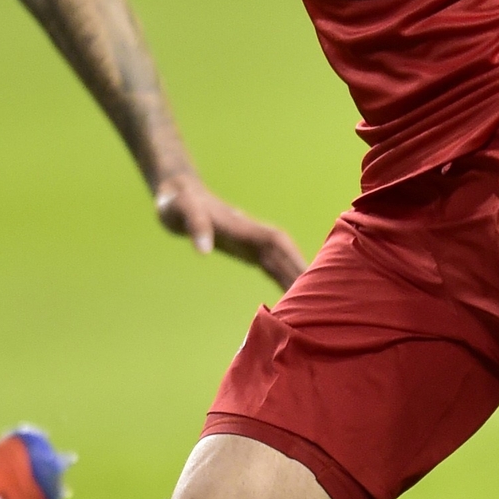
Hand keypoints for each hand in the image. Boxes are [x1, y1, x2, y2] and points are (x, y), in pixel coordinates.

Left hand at [155, 173, 306, 289]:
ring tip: (314, 303)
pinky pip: (270, 265)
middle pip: (285, 253)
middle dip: (303, 271)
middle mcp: (252, 234)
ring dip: (296, 277)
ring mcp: (250, 241)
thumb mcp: (181, 212)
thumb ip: (195, 228)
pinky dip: (282, 278)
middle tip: (322, 296)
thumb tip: (203, 251)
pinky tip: (291, 296)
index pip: (276, 243)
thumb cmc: (177, 203)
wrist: (176, 196)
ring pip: (281, 260)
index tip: (310, 276)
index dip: (294, 257)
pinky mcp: (245, 249)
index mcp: (243, 227)